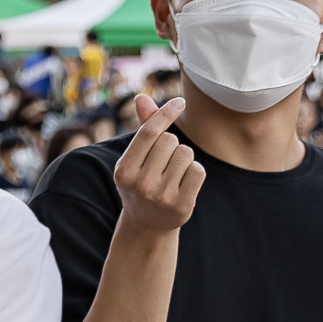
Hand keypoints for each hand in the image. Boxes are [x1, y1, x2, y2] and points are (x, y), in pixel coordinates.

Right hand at [114, 95, 203, 232]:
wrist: (147, 224)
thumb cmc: (141, 182)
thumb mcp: (134, 159)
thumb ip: (142, 129)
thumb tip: (142, 97)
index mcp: (124, 170)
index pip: (149, 132)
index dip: (166, 113)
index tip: (179, 102)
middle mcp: (140, 183)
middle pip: (170, 141)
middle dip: (171, 145)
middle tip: (163, 162)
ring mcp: (161, 196)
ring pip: (186, 154)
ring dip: (183, 158)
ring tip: (173, 172)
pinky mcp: (181, 204)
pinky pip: (198, 170)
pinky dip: (194, 172)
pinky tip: (184, 183)